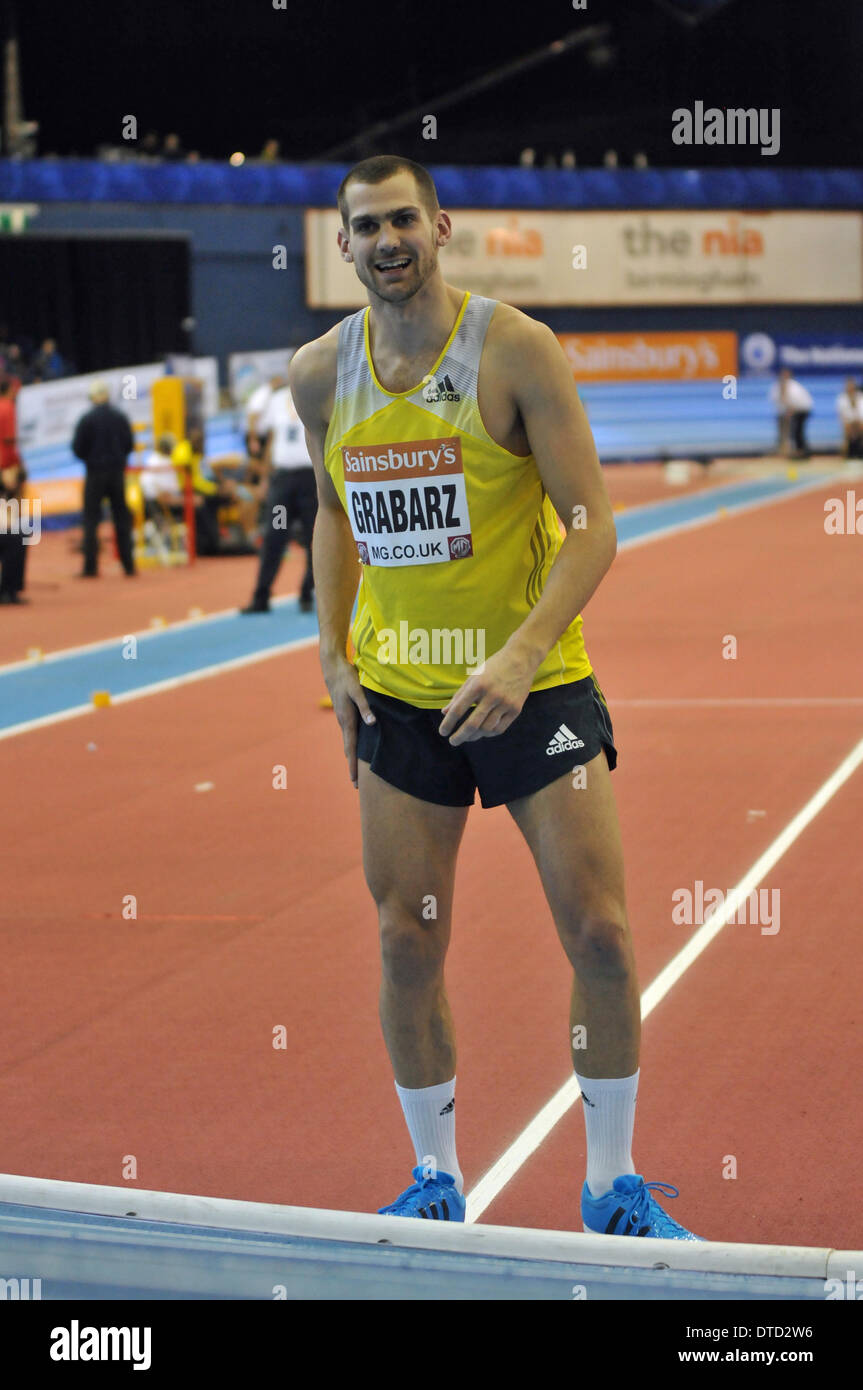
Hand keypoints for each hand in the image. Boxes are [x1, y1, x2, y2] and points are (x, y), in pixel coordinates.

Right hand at [322, 653, 375, 787]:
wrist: (332, 667)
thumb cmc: (347, 677)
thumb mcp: (358, 689)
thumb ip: (366, 706)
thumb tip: (372, 723)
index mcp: (347, 719)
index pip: (351, 748)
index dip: (353, 765)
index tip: (354, 780)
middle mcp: (343, 722)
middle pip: (348, 749)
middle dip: (352, 767)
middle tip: (355, 784)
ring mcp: (343, 718)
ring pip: (349, 742)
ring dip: (352, 757)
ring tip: (356, 772)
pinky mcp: (345, 714)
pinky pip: (349, 734)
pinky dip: (352, 746)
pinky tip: (356, 749)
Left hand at [438, 644, 538, 745]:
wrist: (522, 659)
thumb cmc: (493, 667)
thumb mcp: (474, 676)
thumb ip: (459, 695)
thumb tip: (444, 713)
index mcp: (478, 685)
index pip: (458, 710)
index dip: (448, 723)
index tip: (443, 732)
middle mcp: (492, 695)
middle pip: (472, 724)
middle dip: (459, 736)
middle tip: (453, 742)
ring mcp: (505, 703)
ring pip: (486, 729)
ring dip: (474, 736)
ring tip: (467, 737)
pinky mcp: (516, 708)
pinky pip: (500, 728)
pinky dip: (489, 733)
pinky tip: (482, 732)